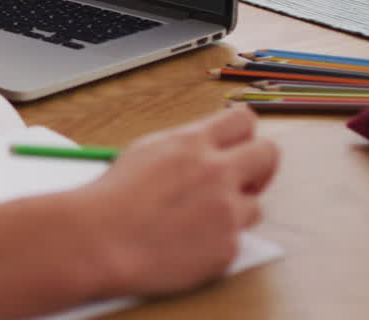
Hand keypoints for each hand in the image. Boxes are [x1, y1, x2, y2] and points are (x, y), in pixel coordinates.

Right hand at [76, 106, 278, 297]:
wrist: (100, 241)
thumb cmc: (113, 198)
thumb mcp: (146, 151)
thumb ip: (186, 146)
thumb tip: (210, 144)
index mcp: (193, 143)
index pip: (243, 120)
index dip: (243, 133)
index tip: (238, 145)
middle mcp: (217, 172)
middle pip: (268, 154)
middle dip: (258, 166)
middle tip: (241, 180)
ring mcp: (226, 211)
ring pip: (255, 204)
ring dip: (234, 210)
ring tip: (196, 219)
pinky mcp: (228, 247)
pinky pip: (236, 239)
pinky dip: (216, 241)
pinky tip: (186, 242)